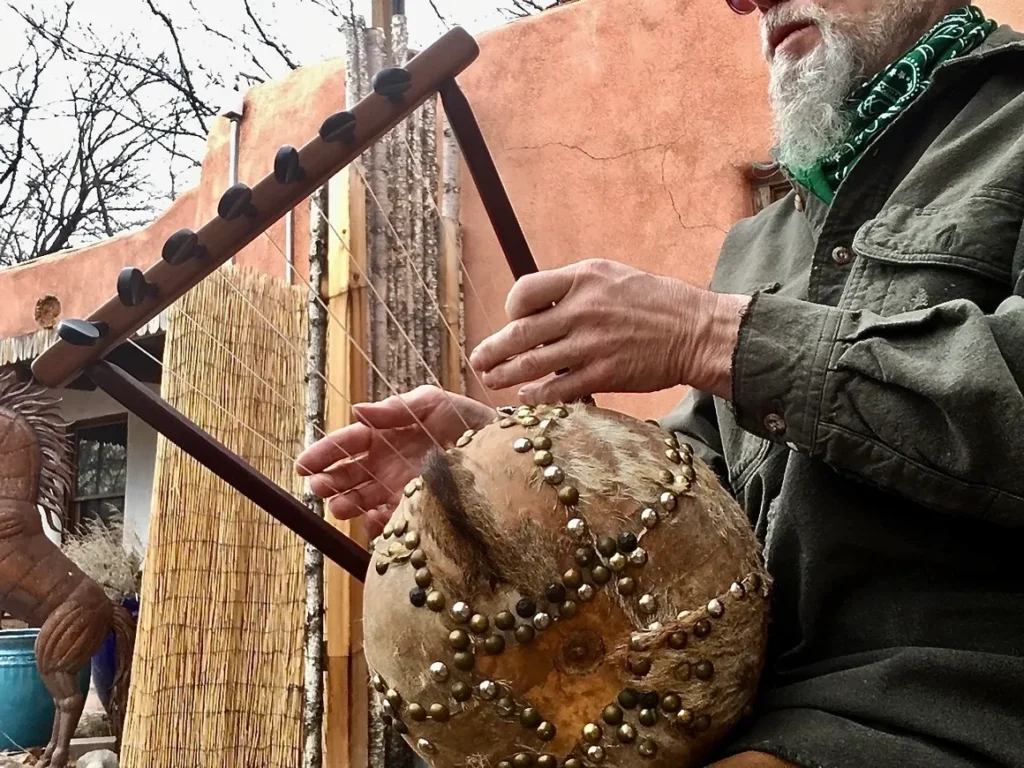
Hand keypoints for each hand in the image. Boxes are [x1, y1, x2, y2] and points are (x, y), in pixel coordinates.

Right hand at [295, 385, 495, 536]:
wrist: (500, 449)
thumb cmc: (466, 420)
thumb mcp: (434, 403)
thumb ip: (398, 408)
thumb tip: (358, 410)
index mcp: (383, 435)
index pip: (346, 443)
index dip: (323, 453)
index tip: (303, 465)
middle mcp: (384, 464)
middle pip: (345, 475)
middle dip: (328, 482)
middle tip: (318, 488)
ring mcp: (395, 490)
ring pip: (359, 500)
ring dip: (344, 504)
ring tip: (338, 507)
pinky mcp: (412, 512)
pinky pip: (387, 523)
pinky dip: (376, 526)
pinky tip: (373, 523)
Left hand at [468, 258, 748, 403]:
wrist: (697, 331)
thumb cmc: (655, 303)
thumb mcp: (613, 276)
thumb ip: (574, 288)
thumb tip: (535, 307)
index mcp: (583, 279)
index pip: (525, 292)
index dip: (510, 308)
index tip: (512, 319)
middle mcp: (584, 310)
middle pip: (520, 334)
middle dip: (492, 351)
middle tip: (477, 361)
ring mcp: (593, 344)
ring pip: (533, 365)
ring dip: (506, 375)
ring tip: (490, 380)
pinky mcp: (605, 374)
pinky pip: (559, 388)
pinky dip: (538, 395)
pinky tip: (527, 397)